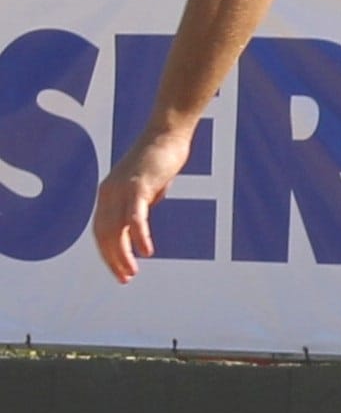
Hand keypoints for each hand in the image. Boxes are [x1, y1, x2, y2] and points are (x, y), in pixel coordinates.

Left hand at [93, 126, 196, 281]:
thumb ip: (139, 204)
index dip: (109, 254)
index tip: (120, 272)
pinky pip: (136, 217)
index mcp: (107, 194)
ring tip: (132, 273)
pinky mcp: (138, 186)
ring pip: (117, 229)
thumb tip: (138, 222)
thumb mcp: (145, 186)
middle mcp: (108, 193)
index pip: (101, 232)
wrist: (167, 133)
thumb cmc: (159, 158)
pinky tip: (146, 251)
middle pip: (105, 234)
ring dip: (123, 254)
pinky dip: (139, 235)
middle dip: (113, 260)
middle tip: (125, 279)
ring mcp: (121, 189)